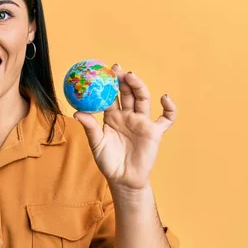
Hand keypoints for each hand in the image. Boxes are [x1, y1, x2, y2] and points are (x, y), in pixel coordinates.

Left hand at [73, 64, 175, 191]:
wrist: (123, 179)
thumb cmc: (108, 162)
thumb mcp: (96, 144)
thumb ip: (90, 127)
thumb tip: (77, 113)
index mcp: (112, 117)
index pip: (111, 96)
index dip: (108, 84)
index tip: (102, 71)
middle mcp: (127, 116)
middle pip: (127, 93)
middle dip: (123, 80)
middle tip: (117, 68)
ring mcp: (141, 122)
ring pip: (142, 100)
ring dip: (139, 87)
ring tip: (131, 77)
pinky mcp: (154, 132)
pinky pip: (166, 118)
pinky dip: (170, 108)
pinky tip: (165, 98)